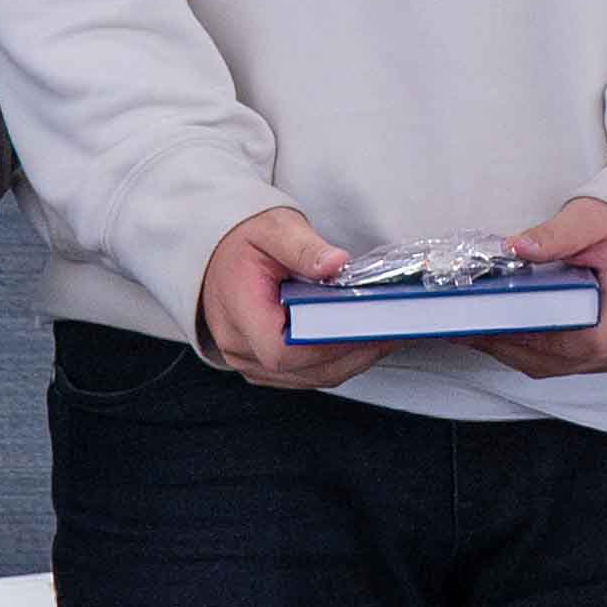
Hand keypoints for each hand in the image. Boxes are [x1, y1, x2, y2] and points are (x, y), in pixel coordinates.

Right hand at [196, 204, 375, 389]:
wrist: (214, 253)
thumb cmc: (241, 241)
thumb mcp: (273, 229)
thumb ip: (304, 247)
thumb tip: (336, 263)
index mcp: (237, 311)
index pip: (281, 350)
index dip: (327, 344)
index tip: (364, 326)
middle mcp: (239, 346)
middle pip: (304, 369)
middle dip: (352, 352)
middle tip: (392, 329)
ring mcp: (249, 361)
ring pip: (310, 377)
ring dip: (350, 360)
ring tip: (386, 334)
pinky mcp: (263, 366)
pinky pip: (306, 375)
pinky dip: (336, 362)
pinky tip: (361, 341)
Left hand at [490, 196, 606, 378]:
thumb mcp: (591, 219)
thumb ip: (555, 235)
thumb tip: (516, 247)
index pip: (595, 340)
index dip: (550, 340)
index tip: (511, 325)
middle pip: (572, 360)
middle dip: (519, 348)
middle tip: (478, 330)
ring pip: (567, 367)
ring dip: (521, 355)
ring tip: (481, 335)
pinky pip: (570, 364)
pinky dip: (536, 356)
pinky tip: (508, 339)